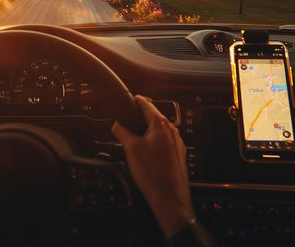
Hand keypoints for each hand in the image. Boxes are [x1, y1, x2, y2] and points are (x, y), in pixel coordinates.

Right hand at [112, 95, 194, 237]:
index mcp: (161, 125)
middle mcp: (172, 132)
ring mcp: (177, 144)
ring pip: (159, 131)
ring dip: (148, 132)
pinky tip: (147, 155)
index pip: (147, 105)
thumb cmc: (153, 174)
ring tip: (135, 139)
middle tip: (130, 120)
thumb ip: (122, 132)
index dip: (137, 100)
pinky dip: (154, 143)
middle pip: (154, 118)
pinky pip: (164, 143)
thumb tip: (116, 125)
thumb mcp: (130, 149)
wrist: (169, 197)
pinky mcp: (178, 155)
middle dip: (141, 118)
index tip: (133, 97)